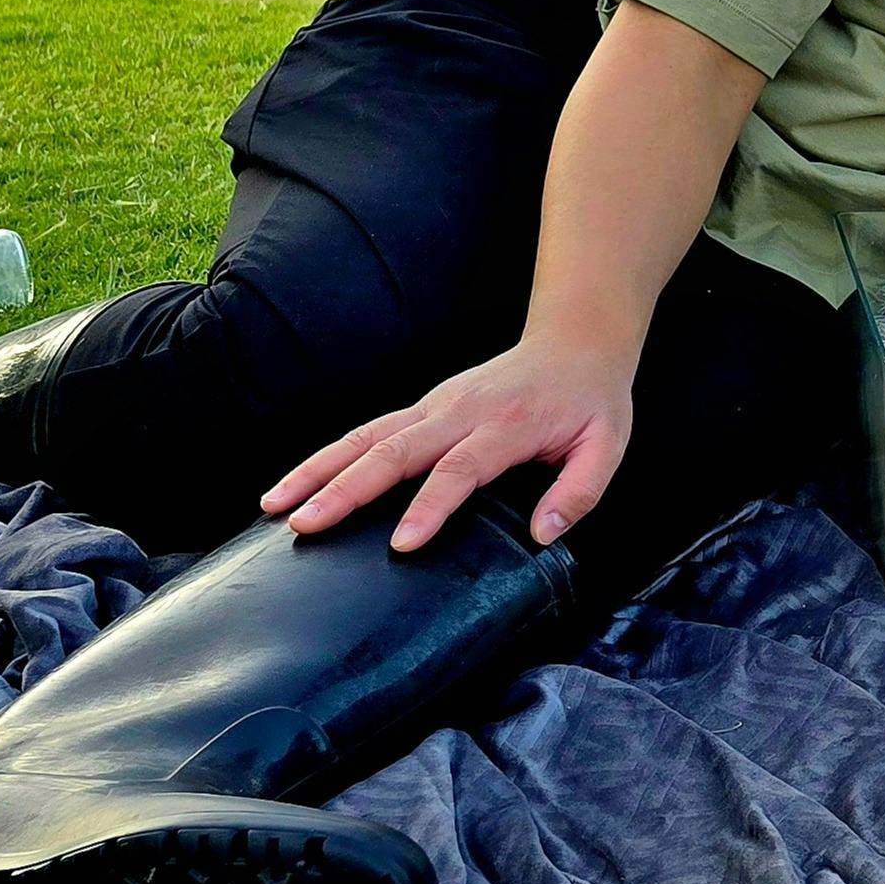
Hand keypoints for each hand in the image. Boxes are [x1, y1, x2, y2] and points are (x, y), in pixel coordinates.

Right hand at [260, 338, 637, 552]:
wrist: (577, 340)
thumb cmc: (592, 400)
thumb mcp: (608, 445)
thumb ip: (579, 491)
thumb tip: (544, 535)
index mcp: (507, 425)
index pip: (461, 468)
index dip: (430, 505)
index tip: (401, 543)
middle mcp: (461, 411)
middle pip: (396, 451)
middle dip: (347, 490)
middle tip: (306, 526)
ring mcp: (436, 404)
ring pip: (367, 436)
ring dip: (320, 469)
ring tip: (276, 506)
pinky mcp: (423, 405)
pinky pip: (369, 431)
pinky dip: (328, 456)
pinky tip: (296, 483)